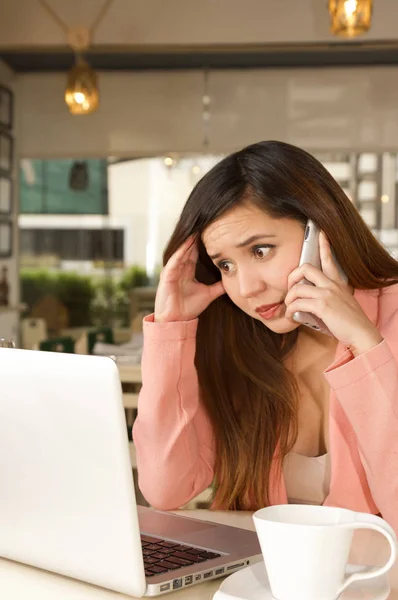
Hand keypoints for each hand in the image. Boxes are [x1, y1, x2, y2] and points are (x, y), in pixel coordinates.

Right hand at [154, 236, 224, 322]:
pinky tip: (186, 244)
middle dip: (195, 237)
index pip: (195, 252)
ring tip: (196, 229)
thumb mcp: (208, 294)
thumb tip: (231, 281)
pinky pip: (174, 261)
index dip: (202, 242)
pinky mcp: (167, 276)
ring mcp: (172, 271)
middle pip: (188, 248)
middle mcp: (179, 268)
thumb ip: (218, 287)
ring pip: (181, 252)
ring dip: (188, 241)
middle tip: (204, 223)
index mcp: (188, 271)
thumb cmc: (188, 308)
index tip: (211, 231)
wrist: (177, 321)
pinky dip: (180, 252)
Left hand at [284, 231, 382, 355]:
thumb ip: (327, 297)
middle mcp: (332, 285)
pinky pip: (297, 304)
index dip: (323, 246)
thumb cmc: (348, 322)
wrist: (361, 333)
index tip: (321, 234)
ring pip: (297, 288)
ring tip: (288, 308)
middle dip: (292, 276)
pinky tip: (291, 316)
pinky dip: (290, 310)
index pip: (329, 260)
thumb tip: (307, 302)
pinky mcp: (322, 306)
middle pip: (305, 268)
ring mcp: (327, 294)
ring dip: (288, 299)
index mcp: (338, 283)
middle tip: (289, 288)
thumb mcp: (341, 303)